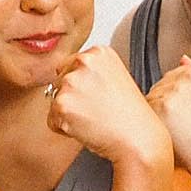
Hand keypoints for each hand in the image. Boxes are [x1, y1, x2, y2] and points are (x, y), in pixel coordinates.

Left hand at [45, 45, 175, 171]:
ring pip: (55, 101)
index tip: (99, 96)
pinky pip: (52, 121)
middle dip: (73, 98)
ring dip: (69, 113)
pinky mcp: (61, 104)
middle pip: (60, 81)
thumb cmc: (130, 116)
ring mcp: (71, 82)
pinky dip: (65, 129)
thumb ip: (90, 72)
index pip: (70, 66)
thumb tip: (66, 77)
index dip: (82, 87)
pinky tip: (87, 127)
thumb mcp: (114, 79)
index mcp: (98, 52)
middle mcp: (83, 61)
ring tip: (94, 118)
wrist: (138, 139)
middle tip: (97, 109)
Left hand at [147, 58, 190, 182]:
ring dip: (157, 113)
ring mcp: (175, 88)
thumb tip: (183, 59)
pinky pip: (144, 109)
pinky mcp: (162, 104)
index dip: (178, 98)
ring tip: (176, 130)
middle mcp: (190, 74)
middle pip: (162, 84)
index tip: (182, 112)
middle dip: (166, 103)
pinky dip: (151, 123)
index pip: (178, 76)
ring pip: (152, 96)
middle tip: (179, 124)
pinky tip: (167, 133)